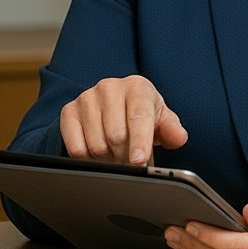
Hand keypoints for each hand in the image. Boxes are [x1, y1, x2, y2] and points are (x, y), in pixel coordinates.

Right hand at [60, 74, 187, 164]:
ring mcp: (87, 98)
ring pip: (96, 144)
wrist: (116, 106)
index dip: (139, 141)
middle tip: (131, 162)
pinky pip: (76, 147)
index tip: (138, 161)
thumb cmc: (142, 114)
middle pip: (116, 135)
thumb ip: (172, 129)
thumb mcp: (162, 120)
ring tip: (116, 155)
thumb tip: (179, 138)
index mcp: (137, 86)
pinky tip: (98, 154)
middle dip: (125, 156)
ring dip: (108, 159)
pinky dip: (88, 159)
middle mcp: (110, 87)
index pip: (138, 116)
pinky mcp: (68, 111)